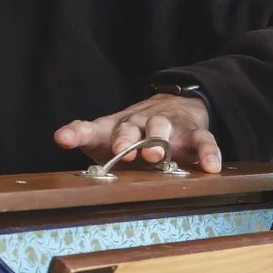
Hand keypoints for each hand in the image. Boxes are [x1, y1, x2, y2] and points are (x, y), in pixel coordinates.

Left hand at [55, 93, 221, 171]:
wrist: (175, 105)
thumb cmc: (137, 132)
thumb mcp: (109, 139)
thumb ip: (88, 145)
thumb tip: (62, 145)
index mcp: (116, 127)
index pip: (92, 128)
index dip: (77, 133)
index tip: (63, 139)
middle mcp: (140, 123)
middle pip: (129, 127)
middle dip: (124, 138)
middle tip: (122, 151)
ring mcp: (168, 126)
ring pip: (162, 128)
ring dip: (158, 139)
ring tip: (156, 155)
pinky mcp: (194, 133)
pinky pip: (203, 141)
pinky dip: (208, 153)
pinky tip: (210, 167)